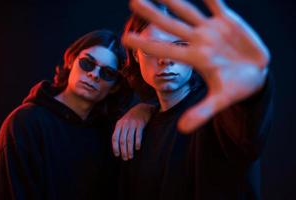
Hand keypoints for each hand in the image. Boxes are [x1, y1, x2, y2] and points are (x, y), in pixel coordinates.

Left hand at [112, 103, 154, 159]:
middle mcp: (125, 124)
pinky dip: (137, 142)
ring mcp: (132, 124)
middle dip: (123, 151)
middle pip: (122, 140)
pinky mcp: (140, 124)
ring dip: (130, 149)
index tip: (117, 155)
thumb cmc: (132, 118)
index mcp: (119, 125)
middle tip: (125, 158)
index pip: (114, 138)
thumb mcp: (123, 122)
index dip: (115, 147)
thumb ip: (120, 131)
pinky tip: (137, 148)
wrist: (142, 108)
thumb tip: (117, 145)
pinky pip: (138, 135)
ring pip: (129, 139)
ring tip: (131, 156)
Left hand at [122, 0, 269, 132]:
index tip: (126, 38)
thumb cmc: (235, 87)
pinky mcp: (228, 21)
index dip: (146, 44)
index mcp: (195, 59)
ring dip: (173, 0)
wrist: (256, 75)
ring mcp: (212, 30)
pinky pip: (216, 3)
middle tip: (132, 2)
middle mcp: (199, 42)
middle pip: (171, 26)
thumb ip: (201, 113)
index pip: (166, 50)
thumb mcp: (220, 100)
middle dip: (153, 14)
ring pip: (189, 11)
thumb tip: (182, 130)